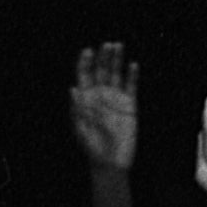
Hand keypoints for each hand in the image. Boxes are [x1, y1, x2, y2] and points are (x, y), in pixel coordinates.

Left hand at [69, 42, 139, 171]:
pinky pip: (131, 86)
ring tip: (118, 46)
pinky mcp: (129, 104)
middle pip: (101, 71)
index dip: (85, 63)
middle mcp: (100, 96)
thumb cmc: (92, 148)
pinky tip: (132, 65)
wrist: (111, 162)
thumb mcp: (82, 129)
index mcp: (85, 100)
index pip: (84, 76)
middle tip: (106, 45)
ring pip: (116, 73)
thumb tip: (73, 89)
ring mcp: (115, 98)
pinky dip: (132, 75)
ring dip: (116, 59)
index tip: (88, 51)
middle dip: (103, 57)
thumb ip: (78, 109)